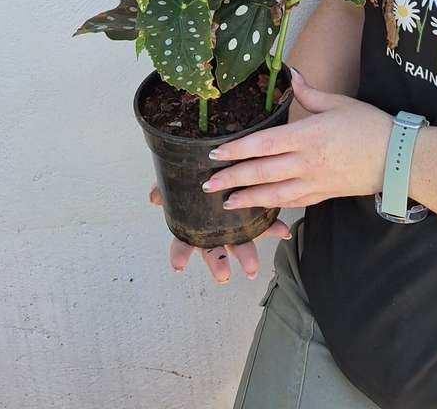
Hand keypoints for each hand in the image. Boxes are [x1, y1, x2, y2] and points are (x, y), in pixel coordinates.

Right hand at [148, 184, 292, 283]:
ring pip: (240, 244)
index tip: (178, 266)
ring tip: (252, 269)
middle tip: (223, 275)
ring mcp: (235, 226)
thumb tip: (154, 197)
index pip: (184, 243)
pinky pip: (265, 224)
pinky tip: (283, 231)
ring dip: (247, 256)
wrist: (227, 160)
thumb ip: (167, 187)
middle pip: (214, 252)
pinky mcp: (254, 215)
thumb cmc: (198, 176)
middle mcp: (215, 231)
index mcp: (196, 225)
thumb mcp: (180, 178)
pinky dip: (274, 228)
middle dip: (219, 264)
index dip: (181, 254)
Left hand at [198, 67, 392, 209]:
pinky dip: (274, 206)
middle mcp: (306, 162)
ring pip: (274, 194)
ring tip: (226, 203)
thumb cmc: (369, 126)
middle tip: (207, 184)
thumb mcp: (338, 102)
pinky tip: (261, 207)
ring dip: (247, 199)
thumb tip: (292, 76)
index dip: (238, 149)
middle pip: (262, 172)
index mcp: (307, 135)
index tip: (216, 153)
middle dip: (232, 179)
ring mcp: (314, 181)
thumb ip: (309, 93)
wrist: (398, 158)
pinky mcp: (323, 194)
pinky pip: (293, 202)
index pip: (264, 143)